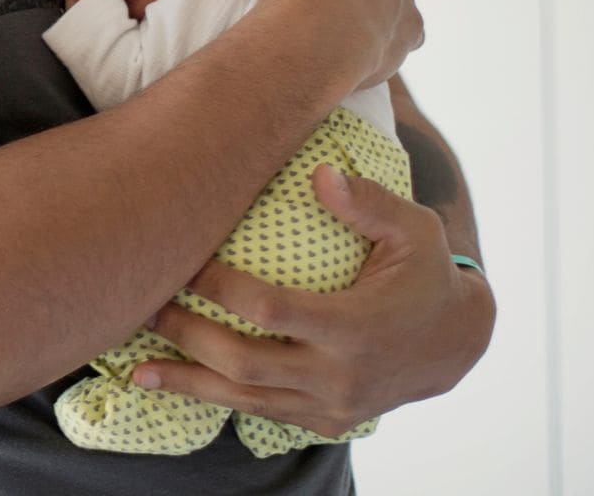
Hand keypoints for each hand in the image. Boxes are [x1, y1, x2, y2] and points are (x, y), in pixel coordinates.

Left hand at [131, 165, 494, 436]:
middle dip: (188, 336)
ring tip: (136, 368)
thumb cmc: (426, 274)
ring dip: (187, 382)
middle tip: (144, 307)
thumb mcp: (414, 230)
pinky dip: (214, 398)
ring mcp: (331, 406)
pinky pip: (260, 412)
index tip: (186, 262)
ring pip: (245, 399)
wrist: (456, 343)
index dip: (221, 288)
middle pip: (245, 361)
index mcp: (358, 327)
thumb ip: (369, 202)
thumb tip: (321, 172)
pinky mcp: (324, 421)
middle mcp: (341, 376)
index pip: (271, 310)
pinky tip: (171, 384)